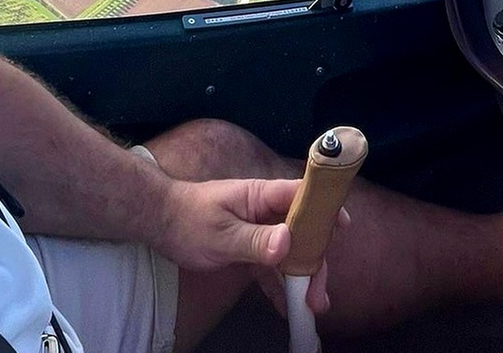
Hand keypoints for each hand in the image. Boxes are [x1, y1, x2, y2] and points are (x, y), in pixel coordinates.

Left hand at [152, 178, 348, 312]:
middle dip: (314, 263)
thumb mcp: (220, 234)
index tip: (343, 226)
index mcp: (261, 196)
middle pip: (302, 234)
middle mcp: (266, 211)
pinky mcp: (250, 248)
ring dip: (300, 280)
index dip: (324, 208)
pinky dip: (279, 286)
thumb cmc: (187, 220)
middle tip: (318, 295)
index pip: (302, 196)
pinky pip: (271, 268)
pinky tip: (287, 308)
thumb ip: (254, 240)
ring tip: (311, 307)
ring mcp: (260, 231)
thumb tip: (287, 243)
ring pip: (289, 254)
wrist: (159, 222)